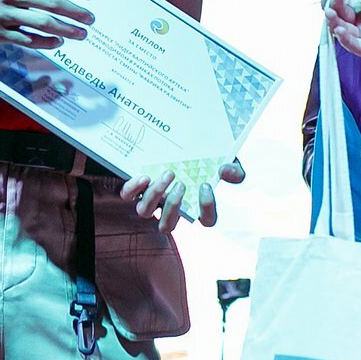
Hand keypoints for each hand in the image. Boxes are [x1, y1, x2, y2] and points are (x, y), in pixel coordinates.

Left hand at [120, 160, 247, 233]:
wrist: (174, 133)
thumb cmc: (203, 153)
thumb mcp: (224, 158)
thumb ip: (232, 167)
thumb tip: (226, 172)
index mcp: (196, 203)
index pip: (206, 221)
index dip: (206, 208)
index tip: (205, 185)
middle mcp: (170, 207)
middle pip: (168, 226)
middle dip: (174, 206)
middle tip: (181, 184)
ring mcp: (150, 199)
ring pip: (145, 212)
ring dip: (156, 195)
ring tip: (167, 174)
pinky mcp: (133, 187)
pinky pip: (128, 196)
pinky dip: (133, 188)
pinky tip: (144, 176)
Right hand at [323, 0, 360, 62]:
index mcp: (360, 8)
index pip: (340, 4)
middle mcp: (358, 24)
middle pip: (339, 17)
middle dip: (334, 8)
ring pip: (342, 32)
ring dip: (334, 23)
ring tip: (331, 12)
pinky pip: (355, 47)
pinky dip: (346, 40)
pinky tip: (341, 30)